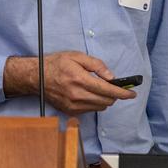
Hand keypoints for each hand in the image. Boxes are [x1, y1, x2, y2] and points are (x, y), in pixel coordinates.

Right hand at [4, 51, 137, 114]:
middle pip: (106, 101)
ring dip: (104, 100)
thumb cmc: (56, 64)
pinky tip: (88, 94)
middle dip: (114, 95)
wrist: (36, 77)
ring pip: (99, 107)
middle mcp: (77, 95)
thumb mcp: (77, 56)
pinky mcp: (69, 111)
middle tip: (115, 87)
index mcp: (79, 79)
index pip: (107, 90)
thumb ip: (96, 65)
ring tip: (98, 89)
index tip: (131, 94)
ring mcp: (72, 105)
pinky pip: (90, 110)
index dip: (122, 93)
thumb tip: (111, 77)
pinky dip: (94, 103)